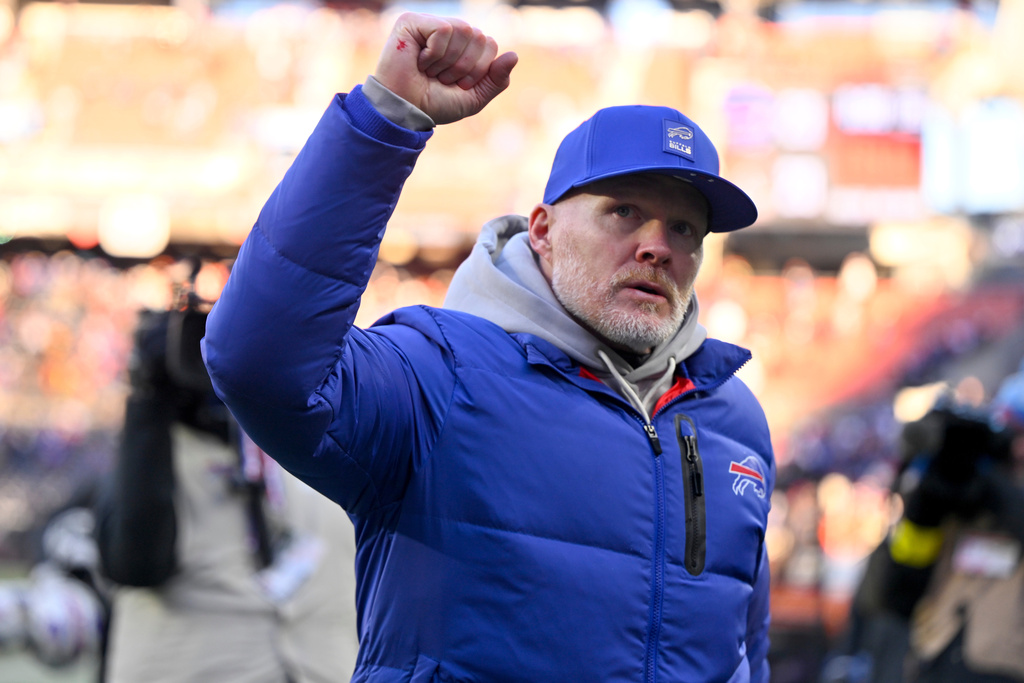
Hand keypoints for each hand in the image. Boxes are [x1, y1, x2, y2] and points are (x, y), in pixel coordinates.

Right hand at [374, 13, 517, 124]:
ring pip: (464, 30)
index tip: (458, 84)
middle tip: (442, 79)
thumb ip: (496, 80)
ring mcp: (431, 24)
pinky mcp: (413, 21)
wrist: (405, 111)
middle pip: (480, 36)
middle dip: (465, 66)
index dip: (479, 69)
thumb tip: (514, 56)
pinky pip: (444, 30)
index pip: (490, 44)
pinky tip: (419, 61)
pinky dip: (435, 53)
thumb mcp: (473, 98)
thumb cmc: (435, 104)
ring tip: (430, 71)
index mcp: (464, 46)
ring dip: (449, 61)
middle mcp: (449, 32)